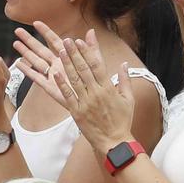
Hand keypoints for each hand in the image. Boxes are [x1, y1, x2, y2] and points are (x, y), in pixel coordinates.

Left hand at [14, 23, 133, 151]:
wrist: (114, 142)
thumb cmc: (122, 121)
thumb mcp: (129, 100)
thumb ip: (125, 80)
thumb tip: (124, 64)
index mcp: (108, 89)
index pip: (97, 65)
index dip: (89, 51)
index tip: (82, 40)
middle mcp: (96, 93)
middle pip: (84, 69)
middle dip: (75, 53)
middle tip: (67, 40)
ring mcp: (85, 103)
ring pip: (74, 79)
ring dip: (67, 64)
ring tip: (61, 51)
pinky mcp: (77, 112)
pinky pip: (67, 96)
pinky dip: (61, 84)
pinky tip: (55, 73)